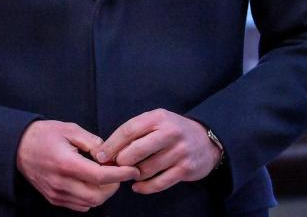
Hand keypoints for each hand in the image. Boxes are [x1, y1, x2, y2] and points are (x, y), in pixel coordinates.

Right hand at [17, 120, 138, 211]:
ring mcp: (56, 193)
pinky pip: (80, 206)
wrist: (17, 146)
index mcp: (66, 163)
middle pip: (98, 195)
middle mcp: (61, 182)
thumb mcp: (69, 129)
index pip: (101, 176)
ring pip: (90, 203)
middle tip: (116, 172)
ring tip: (103, 177)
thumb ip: (92, 141)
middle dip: (113, 186)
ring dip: (103, 193)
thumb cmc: (43, 135)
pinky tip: (89, 184)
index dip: (120, 175)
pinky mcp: (54, 199)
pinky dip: (90, 198)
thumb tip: (110, 155)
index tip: (132, 170)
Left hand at [90, 109, 221, 193]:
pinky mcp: (186, 169)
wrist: (207, 140)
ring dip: (133, 174)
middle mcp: (170, 133)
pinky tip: (137, 187)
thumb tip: (106, 150)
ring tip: (129, 173)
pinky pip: (160, 183)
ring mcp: (180, 152)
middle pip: (136, 150)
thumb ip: (134, 132)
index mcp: (157, 118)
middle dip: (121, 161)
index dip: (111, 145)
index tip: (100, 155)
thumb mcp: (155, 122)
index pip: (128, 131)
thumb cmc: (171, 130)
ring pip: (146, 169)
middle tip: (114, 166)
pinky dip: (145, 187)